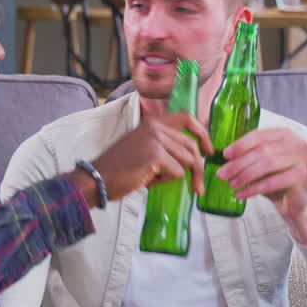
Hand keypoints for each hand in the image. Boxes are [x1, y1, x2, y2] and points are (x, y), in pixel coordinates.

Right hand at [90, 112, 212, 200]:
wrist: (98, 178)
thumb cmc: (120, 168)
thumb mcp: (143, 146)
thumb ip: (165, 144)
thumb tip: (195, 155)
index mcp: (154, 122)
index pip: (187, 118)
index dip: (202, 133)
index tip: (208, 150)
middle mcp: (156, 127)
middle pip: (191, 146)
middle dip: (198, 169)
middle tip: (198, 188)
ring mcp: (156, 139)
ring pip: (186, 161)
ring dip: (174, 176)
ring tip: (152, 177)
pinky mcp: (155, 155)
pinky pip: (177, 173)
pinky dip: (165, 182)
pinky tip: (147, 180)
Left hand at [219, 128, 306, 244]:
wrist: (295, 203)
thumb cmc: (277, 181)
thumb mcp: (261, 164)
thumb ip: (249, 156)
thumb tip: (224, 156)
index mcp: (285, 134)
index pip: (259, 135)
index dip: (240, 145)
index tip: (225, 155)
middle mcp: (296, 143)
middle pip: (262, 150)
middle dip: (239, 163)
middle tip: (223, 174)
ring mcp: (301, 159)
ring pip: (267, 164)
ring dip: (245, 175)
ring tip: (232, 184)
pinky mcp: (301, 177)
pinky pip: (272, 182)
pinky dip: (254, 188)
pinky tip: (241, 194)